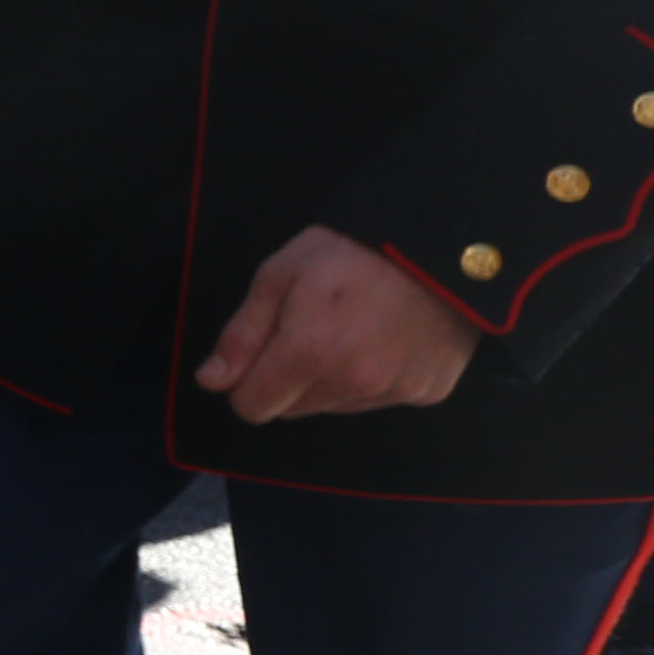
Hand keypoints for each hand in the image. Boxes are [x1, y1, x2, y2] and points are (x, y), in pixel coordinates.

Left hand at [194, 224, 478, 423]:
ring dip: (329, 379)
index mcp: (310, 355)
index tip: (262, 350)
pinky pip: (378, 401)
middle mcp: (352, 385)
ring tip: (351, 329)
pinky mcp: (427, 392)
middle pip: (292, 408)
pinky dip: (373, 379)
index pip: (253, 407)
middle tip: (311, 328)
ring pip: (333, 406)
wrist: (442, 245)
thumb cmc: (351, 251)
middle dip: (287, 378)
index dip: (246, 382)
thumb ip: (243, 334)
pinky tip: (385, 340)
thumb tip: (211, 382)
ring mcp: (394, 393)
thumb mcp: (280, 275)